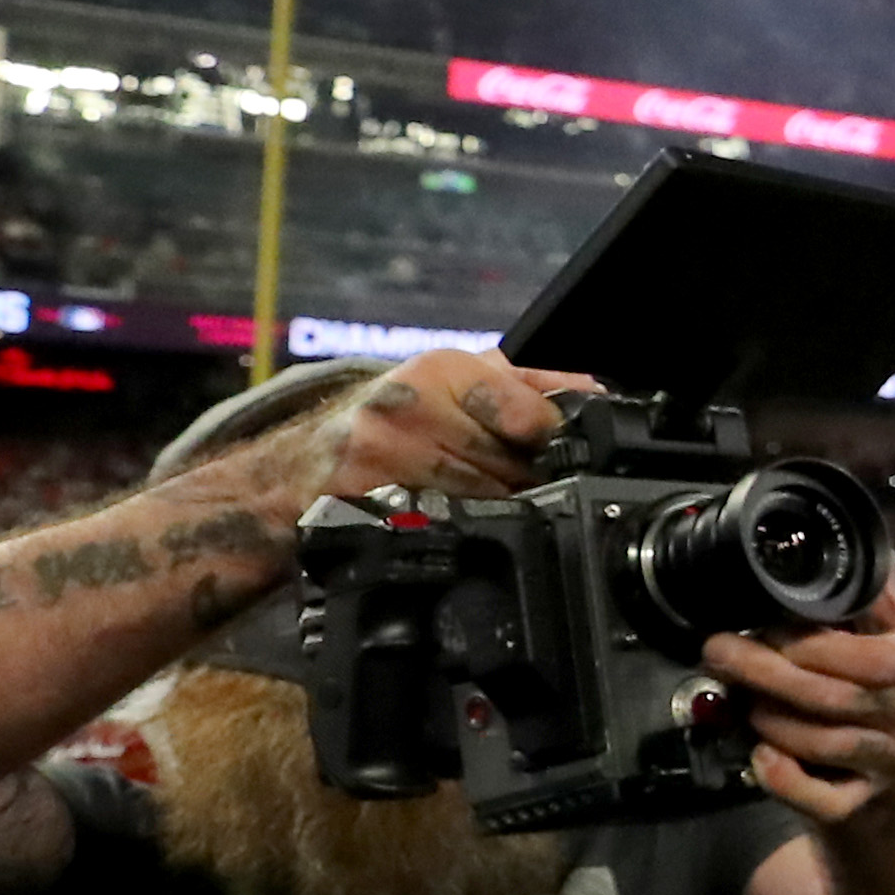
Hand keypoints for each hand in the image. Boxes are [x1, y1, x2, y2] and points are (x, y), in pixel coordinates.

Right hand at [256, 347, 596, 511]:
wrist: (297, 469)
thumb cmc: (388, 418)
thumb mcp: (453, 378)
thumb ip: (527, 381)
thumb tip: (597, 395)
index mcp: (440, 368)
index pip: (530, 412)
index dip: (550, 439)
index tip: (551, 449)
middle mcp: (409, 407)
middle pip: (514, 463)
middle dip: (527, 476)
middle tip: (515, 476)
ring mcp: (386, 458)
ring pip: (488, 498)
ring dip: (500, 504)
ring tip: (480, 491)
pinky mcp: (371, 504)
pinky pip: (450, 525)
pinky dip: (464, 526)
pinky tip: (451, 514)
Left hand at [703, 587, 894, 824]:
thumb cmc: (893, 689)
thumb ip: (871, 595)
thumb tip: (847, 539)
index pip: (872, 658)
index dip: (809, 644)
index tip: (763, 626)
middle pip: (835, 698)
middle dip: (767, 674)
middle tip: (719, 651)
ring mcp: (890, 761)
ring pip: (822, 744)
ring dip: (768, 719)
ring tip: (738, 698)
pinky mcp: (864, 802)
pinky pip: (822, 800)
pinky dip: (784, 778)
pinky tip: (760, 754)